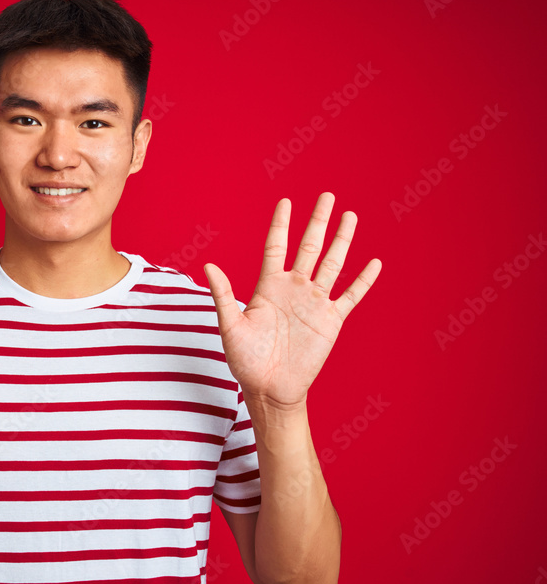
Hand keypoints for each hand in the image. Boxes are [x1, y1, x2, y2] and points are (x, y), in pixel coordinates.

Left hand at [203, 192, 380, 409]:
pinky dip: (362, 280)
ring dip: (341, 240)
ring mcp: (314, 303)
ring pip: (332, 264)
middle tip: (327, 196)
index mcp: (268, 286)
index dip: (281, 224)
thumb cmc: (245, 359)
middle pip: (308, 247)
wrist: (268, 388)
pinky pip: (350, 296)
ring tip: (351, 216)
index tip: (286, 202)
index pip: (276, 247)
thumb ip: (223, 295)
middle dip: (318, 221)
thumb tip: (208, 265)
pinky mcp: (330, 321)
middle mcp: (293, 289)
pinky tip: (374, 263)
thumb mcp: (230, 325)